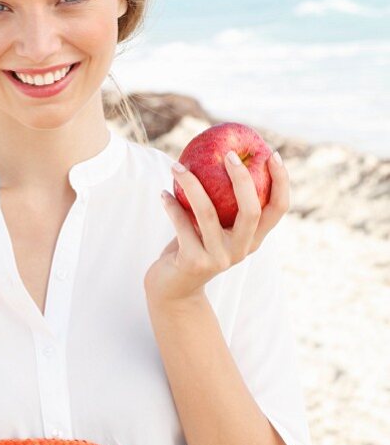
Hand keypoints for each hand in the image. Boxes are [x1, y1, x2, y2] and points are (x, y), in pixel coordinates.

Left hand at [144, 150, 288, 306]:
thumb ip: (221, 202)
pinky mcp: (194, 262)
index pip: (278, 209)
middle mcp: (241, 249)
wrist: (173, 290)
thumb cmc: (193, 247)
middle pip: (252, 210)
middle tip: (228, 155)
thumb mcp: (212, 226)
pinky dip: (171, 206)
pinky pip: (181, 225)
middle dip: (242, 179)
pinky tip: (163, 194)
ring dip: (191, 185)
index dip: (281, 181)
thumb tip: (220, 154)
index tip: (273, 154)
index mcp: (253, 238)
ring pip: (208, 214)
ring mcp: (219, 258)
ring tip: (177, 166)